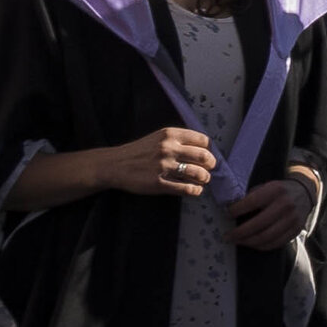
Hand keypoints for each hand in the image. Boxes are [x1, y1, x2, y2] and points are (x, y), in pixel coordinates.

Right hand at [101, 126, 219, 199]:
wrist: (115, 164)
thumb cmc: (140, 151)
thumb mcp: (158, 137)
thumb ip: (178, 140)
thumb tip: (204, 149)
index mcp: (170, 134)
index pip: (202, 140)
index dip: (209, 150)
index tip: (208, 155)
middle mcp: (168, 148)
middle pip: (203, 157)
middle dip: (211, 165)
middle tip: (209, 169)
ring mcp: (163, 167)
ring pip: (198, 173)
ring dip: (205, 178)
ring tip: (203, 180)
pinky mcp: (159, 184)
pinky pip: (186, 189)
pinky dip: (195, 191)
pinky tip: (194, 190)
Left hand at [225, 165, 321, 250]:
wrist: (304, 193)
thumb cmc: (278, 191)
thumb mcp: (266, 186)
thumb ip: (251, 197)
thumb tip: (229, 210)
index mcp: (275, 190)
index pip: (252, 202)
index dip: (237, 210)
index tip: (227, 214)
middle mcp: (285, 205)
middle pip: (258, 224)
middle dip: (239, 232)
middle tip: (227, 235)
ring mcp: (292, 219)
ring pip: (266, 237)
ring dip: (248, 242)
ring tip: (236, 241)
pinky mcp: (295, 231)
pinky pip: (275, 243)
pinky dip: (260, 246)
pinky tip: (251, 243)